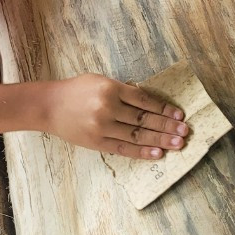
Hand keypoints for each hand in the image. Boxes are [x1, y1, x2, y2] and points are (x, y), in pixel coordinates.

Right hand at [45, 74, 189, 158]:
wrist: (49, 106)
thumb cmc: (77, 90)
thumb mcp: (99, 81)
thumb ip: (123, 90)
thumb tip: (150, 102)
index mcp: (110, 88)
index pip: (144, 100)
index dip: (163, 108)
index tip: (179, 114)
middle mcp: (107, 107)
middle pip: (144, 119)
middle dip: (167, 126)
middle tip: (185, 131)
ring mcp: (102, 127)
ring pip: (137, 135)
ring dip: (160, 140)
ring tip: (178, 144)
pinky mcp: (97, 142)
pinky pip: (124, 149)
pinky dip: (142, 152)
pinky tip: (158, 154)